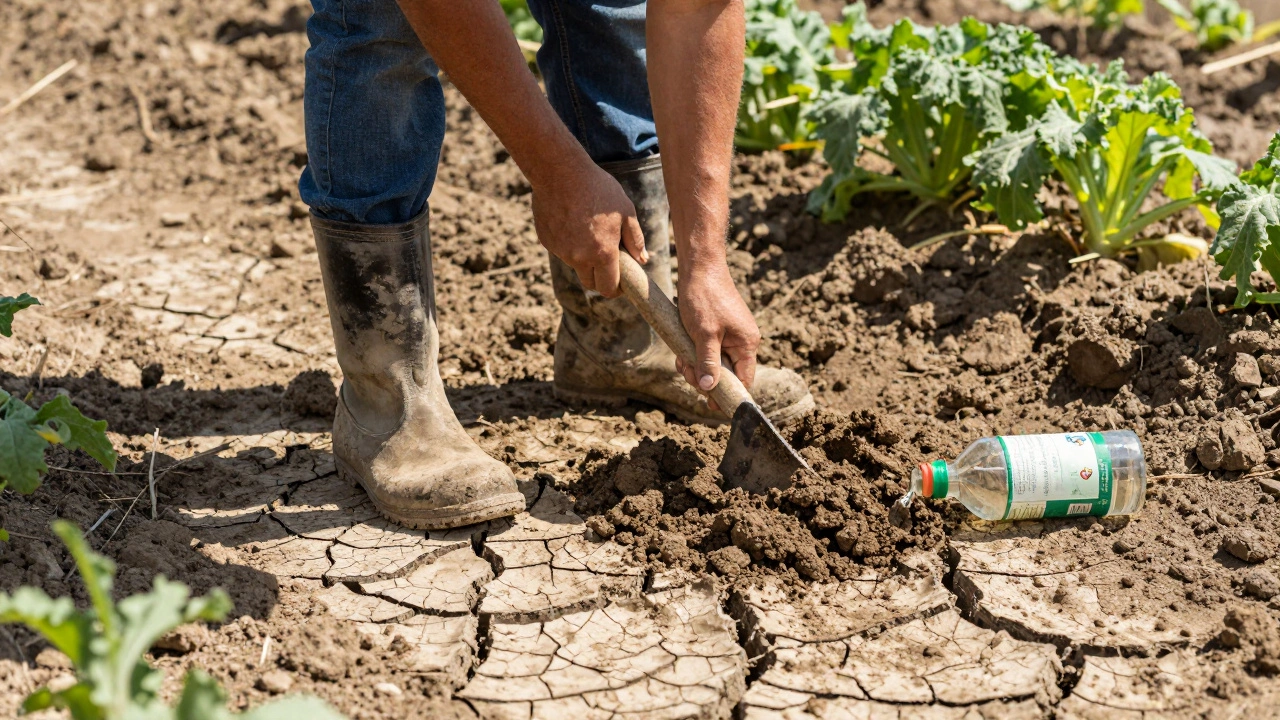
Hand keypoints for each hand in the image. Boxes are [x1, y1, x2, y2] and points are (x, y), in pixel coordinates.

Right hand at [530, 158, 647, 297]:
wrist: (560, 172)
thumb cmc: (598, 189)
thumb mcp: (625, 212)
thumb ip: (635, 240)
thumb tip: (642, 259)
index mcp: (602, 253)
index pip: (608, 288)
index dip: (616, 290)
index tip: (621, 283)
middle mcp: (579, 258)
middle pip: (590, 283)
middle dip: (600, 278)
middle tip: (608, 262)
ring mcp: (561, 251)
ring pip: (575, 264)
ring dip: (584, 257)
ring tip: (588, 229)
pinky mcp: (547, 241)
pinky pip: (561, 250)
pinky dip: (569, 243)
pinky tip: (572, 221)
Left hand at [674, 263, 759, 404]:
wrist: (698, 267)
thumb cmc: (703, 297)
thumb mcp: (704, 334)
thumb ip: (708, 363)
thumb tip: (710, 389)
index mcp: (747, 344)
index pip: (744, 381)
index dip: (728, 395)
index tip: (710, 405)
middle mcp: (742, 342)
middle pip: (726, 375)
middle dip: (704, 378)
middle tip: (687, 371)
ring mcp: (729, 336)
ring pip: (713, 365)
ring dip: (695, 367)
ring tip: (682, 358)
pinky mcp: (716, 330)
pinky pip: (706, 352)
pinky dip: (693, 355)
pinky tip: (681, 351)